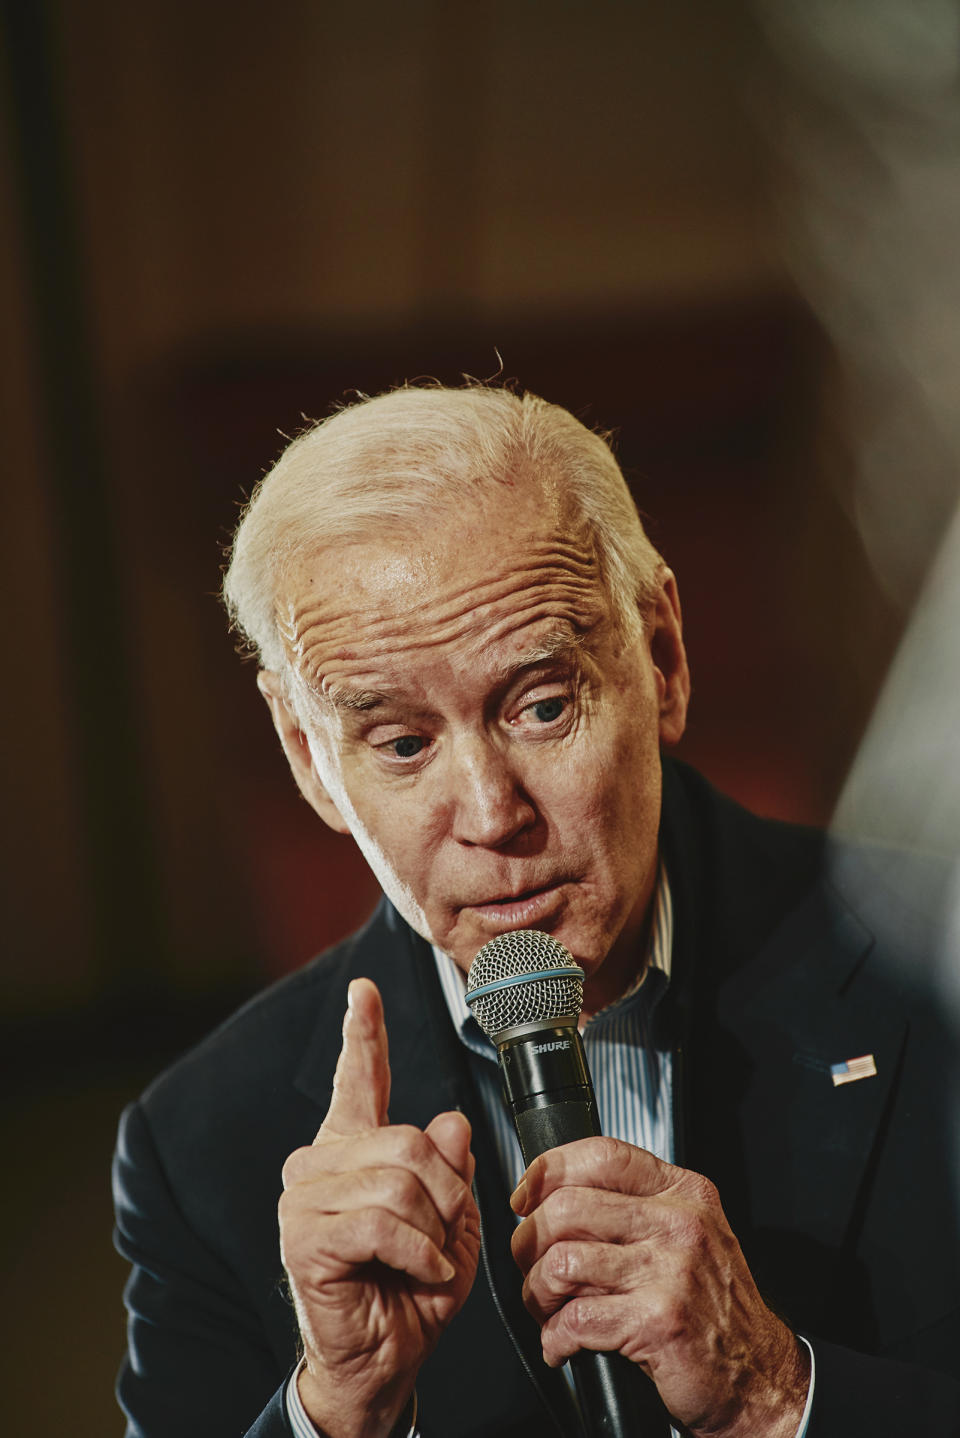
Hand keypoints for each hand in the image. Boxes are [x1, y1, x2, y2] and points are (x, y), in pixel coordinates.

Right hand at [279, 978, 479, 1437]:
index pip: (358, 1079)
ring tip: (427, 1261)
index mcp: (354, 1150)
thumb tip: (450, 1123)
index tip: (364, 991)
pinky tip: (420, 1273)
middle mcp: (320, 1163)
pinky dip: (418, 1251)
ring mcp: (305, 1199)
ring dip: (433, 1230)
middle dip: (446, 1193)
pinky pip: (383, 1221)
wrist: (383, 1363)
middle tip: (444, 1236)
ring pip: (399, 1181)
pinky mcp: (305, 1237)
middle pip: (408, 1140)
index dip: (363, 1032)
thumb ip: (450, 1169)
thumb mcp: (453, 1223)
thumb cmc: (412, 1293)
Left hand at [509, 1138, 808, 1437]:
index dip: (549, 1169)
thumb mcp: (690, 1233)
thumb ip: (635, 1206)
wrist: (759, 1375)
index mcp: (684, 1193)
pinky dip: (554, 1336)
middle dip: (530, 1240)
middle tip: (530, 1264)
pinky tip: (561, 1342)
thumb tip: (554, 1194)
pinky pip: (575, 1319)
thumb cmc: (715, 1306)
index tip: (525, 1195)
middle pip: (568, 1207)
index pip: (602, 1155)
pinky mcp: (657, 1322)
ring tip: (546, 1306)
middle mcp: (679, 1224)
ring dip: (537, 1291)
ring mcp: (670, 1272)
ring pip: (562, 1262)